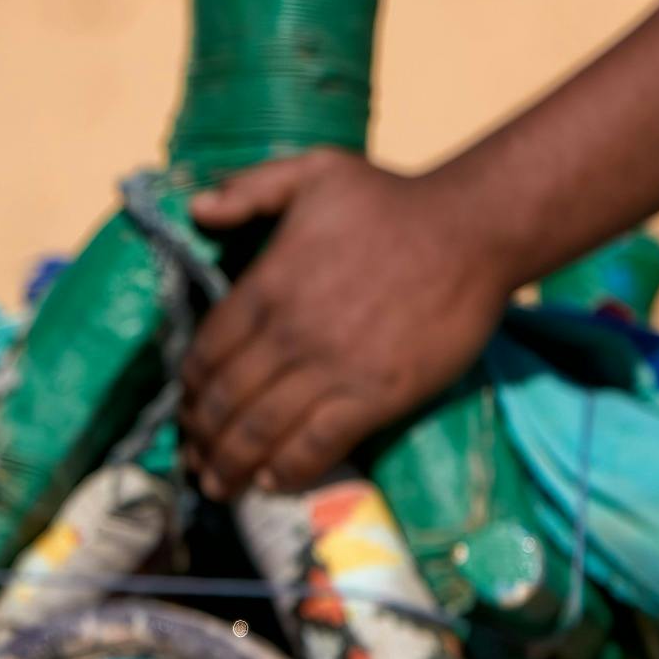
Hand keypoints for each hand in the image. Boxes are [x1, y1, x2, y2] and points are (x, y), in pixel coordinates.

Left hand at [177, 152, 514, 497]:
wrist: (473, 231)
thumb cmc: (392, 200)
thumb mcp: (313, 171)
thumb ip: (248, 189)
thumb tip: (196, 210)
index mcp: (266, 287)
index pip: (205, 353)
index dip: (188, 390)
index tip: (184, 410)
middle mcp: (290, 335)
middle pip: (225, 401)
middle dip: (201, 437)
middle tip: (193, 460)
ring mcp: (332, 369)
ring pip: (261, 432)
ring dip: (230, 466)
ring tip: (217, 486)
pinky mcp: (377, 396)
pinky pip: (318, 446)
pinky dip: (288, 471)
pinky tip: (270, 483)